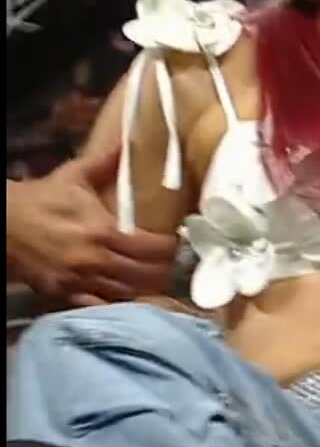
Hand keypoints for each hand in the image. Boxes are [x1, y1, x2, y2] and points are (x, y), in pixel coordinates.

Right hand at [6, 148, 177, 306]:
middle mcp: (95, 260)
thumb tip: (128, 140)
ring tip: (157, 278)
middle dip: (164, 269)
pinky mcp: (66, 295)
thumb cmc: (42, 199)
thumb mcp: (74, 175)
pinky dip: (120, 303)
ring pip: (128, 294)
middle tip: (171, 262)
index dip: (170, 247)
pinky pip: (102, 306)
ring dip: (147, 287)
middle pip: (146, 275)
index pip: (151, 248)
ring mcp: (80, 281)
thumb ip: (106, 162)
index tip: (176, 241)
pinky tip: (130, 296)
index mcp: (102, 230)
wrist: (2, 224)